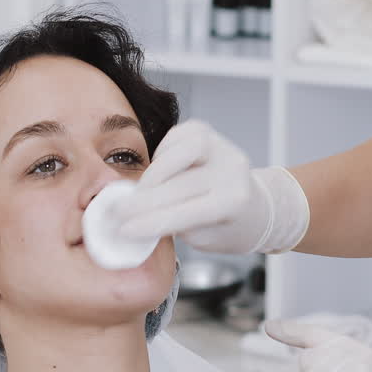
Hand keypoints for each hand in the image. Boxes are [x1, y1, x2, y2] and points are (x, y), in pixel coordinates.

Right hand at [118, 120, 307, 253]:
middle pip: (180, 184)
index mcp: (234, 203)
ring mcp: (222, 147)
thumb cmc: (226, 227)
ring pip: (181, 150)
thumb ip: (171, 225)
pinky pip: (178, 135)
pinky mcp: (208, 132)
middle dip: (143, 201)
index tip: (123, 230)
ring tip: (140, 192)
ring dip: (154, 173)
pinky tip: (156, 171)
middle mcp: (232, 171)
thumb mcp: (202, 238)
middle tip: (117, 213)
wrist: (254, 207)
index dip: (150, 222)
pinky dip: (161, 153)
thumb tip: (130, 219)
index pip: (186, 214)